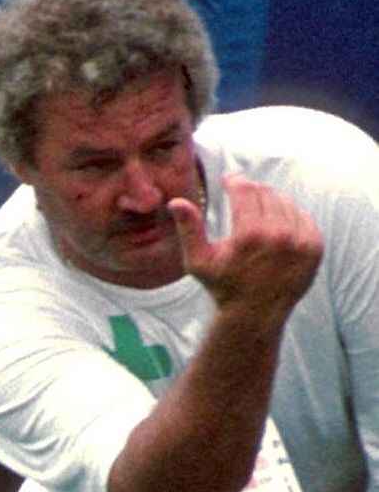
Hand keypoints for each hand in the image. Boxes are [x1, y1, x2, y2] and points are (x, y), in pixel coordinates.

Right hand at [170, 176, 322, 321]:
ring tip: (256, 216)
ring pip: (285, 203)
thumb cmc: (223, 286)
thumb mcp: (198, 261)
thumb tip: (176, 201)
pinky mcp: (314, 246)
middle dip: (251, 191)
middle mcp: (279, 235)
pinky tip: (275, 229)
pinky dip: (289, 217)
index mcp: (249, 235)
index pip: (245, 190)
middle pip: (266, 193)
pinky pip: (302, 217)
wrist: (255, 313)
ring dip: (269, 203)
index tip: (229, 178)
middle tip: (240, 196)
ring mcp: (300, 240)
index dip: (234, 180)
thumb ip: (189, 229)